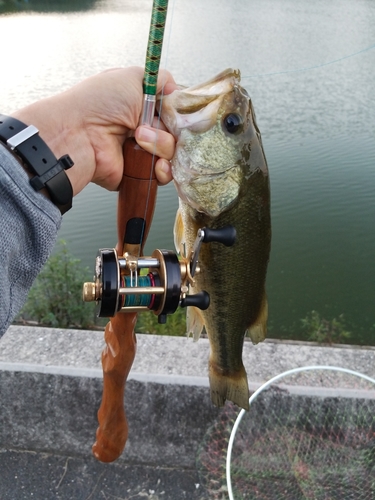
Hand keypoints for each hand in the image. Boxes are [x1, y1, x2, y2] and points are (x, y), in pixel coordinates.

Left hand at [12, 67, 176, 195]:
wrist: (78, 133)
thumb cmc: (99, 102)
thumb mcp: (132, 77)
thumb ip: (160, 79)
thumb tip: (176, 89)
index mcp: (143, 107)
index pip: (175, 113)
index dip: (179, 115)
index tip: (176, 114)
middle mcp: (145, 129)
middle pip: (178, 134)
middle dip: (168, 131)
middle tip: (143, 127)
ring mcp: (143, 153)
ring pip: (173, 154)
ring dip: (162, 147)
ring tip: (138, 141)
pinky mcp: (139, 173)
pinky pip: (163, 176)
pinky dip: (163, 170)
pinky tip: (154, 164)